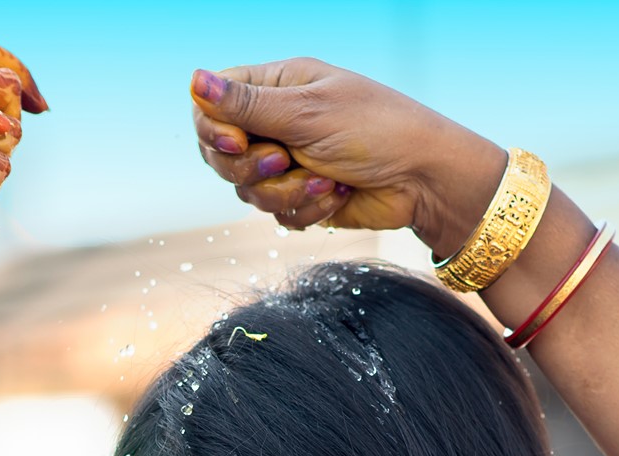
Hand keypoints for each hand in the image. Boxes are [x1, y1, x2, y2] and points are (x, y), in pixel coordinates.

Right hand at [187, 59, 498, 252]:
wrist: (425, 180)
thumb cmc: (377, 131)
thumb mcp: (308, 113)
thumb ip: (247, 105)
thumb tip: (194, 79)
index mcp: (277, 86)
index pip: (213, 106)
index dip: (213, 129)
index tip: (235, 142)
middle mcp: (277, 122)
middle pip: (221, 153)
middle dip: (250, 167)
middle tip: (284, 161)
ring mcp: (287, 161)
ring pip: (247, 190)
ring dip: (285, 192)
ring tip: (325, 180)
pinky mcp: (300, 196)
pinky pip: (275, 213)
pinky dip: (305, 209)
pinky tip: (337, 193)